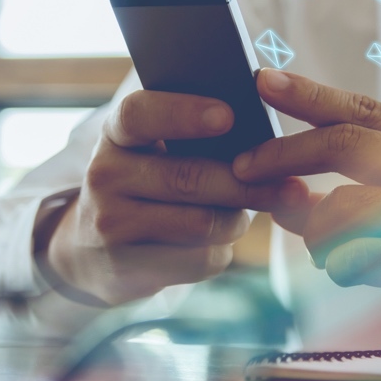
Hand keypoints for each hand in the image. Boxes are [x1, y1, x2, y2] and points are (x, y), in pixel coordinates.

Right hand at [42, 90, 308, 305]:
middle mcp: (104, 174)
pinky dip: (219, 251)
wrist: (90, 248)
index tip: (227, 115)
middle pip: (187, 177)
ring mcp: (110, 223)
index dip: (183, 113)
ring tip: (244, 213)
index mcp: (116, 134)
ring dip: (236, 220)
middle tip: (290, 185)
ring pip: (200, 223)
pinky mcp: (126, 267)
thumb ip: (191, 138)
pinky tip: (215, 241)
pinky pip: (196, 259)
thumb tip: (264, 145)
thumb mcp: (150, 149)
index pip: (140, 114)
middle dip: (246, 183)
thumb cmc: (145, 182)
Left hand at [233, 69, 380, 351]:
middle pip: (346, 143)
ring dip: (312, 229)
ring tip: (322, 246)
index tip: (261, 78)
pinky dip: (334, 266)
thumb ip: (359, 183)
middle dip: (283, 153)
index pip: (364, 110)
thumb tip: (281, 187)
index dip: (308, 93)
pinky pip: (354, 260)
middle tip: (244, 167)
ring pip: (342, 207)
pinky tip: (345, 269)